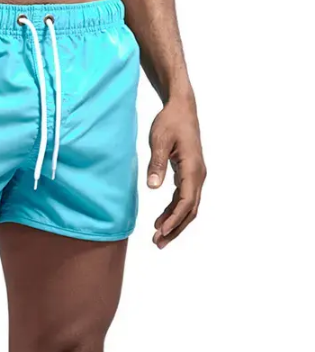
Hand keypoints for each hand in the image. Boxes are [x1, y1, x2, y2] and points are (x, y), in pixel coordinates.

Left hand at [146, 97, 206, 248]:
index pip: (186, 201)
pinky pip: (184, 197)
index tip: (161, 231)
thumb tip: (153, 187)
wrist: (182, 108)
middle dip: (175, 228)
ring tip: (158, 237)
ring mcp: (195, 175)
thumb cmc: (170, 122)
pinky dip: (174, 210)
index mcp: (193, 169)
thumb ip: (156, 164)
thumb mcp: (158, 140)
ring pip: (188, 206)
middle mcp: (199, 175)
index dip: (174, 219)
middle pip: (190, 210)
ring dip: (175, 222)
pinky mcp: (189, 173)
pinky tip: (162, 219)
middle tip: (159, 243)